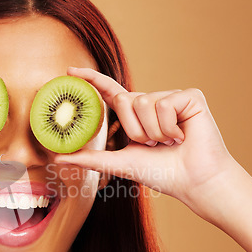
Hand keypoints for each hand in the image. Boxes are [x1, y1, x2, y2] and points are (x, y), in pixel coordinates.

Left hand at [54, 67, 236, 206]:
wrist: (193, 181)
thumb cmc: (161, 173)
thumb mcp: (119, 163)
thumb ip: (90, 158)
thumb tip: (57, 157)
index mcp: (135, 115)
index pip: (109, 91)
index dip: (90, 79)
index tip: (69, 71)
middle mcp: (151, 102)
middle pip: (124, 101)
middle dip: (134, 131)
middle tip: (154, 146)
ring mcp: (171, 97)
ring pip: (143, 103)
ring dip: (153, 132)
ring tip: (170, 142)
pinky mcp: (190, 96)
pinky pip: (164, 104)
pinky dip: (169, 127)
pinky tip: (183, 136)